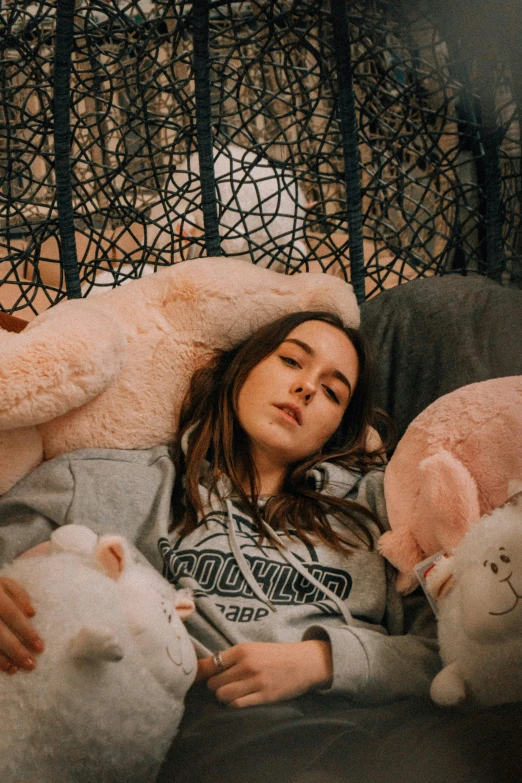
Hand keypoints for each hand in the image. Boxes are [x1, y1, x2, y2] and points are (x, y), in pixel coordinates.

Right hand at [0, 577, 43, 674]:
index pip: (12, 614)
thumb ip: (18, 594)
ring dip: (2, 658)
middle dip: (16, 650)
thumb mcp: (5, 584)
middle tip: (31, 664)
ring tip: (16, 669)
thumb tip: (31, 613)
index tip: (40, 647)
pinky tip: (5, 666)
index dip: (25, 631)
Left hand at [196, 640, 332, 707]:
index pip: (210, 664)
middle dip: (215, 687)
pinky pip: (237, 705)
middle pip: (214, 683)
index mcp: (242, 650)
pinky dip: (234, 705)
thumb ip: (233, 657)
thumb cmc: (277, 655)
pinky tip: (240, 701)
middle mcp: (247, 665)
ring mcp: (256, 682)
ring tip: (232, 694)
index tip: (195, 680)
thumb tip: (204, 668)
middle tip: (222, 686)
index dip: (201, 674)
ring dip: (223, 698)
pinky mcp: (264, 697)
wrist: (305, 662)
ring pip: (222, 696)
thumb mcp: (254, 649)